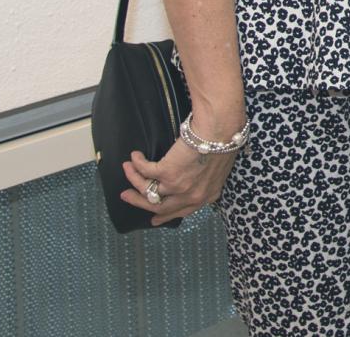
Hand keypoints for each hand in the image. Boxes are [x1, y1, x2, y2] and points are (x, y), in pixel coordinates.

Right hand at [119, 133, 236, 226]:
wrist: (220, 130)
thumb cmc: (223, 140)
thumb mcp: (219, 168)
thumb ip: (207, 177)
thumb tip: (195, 174)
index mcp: (207, 195)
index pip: (184, 211)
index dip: (167, 215)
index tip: (155, 218)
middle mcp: (192, 196)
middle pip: (160, 207)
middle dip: (140, 203)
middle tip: (127, 196)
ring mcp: (178, 187)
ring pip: (147, 192)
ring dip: (133, 180)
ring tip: (126, 169)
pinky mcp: (167, 173)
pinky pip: (145, 172)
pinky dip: (137, 164)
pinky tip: (134, 156)